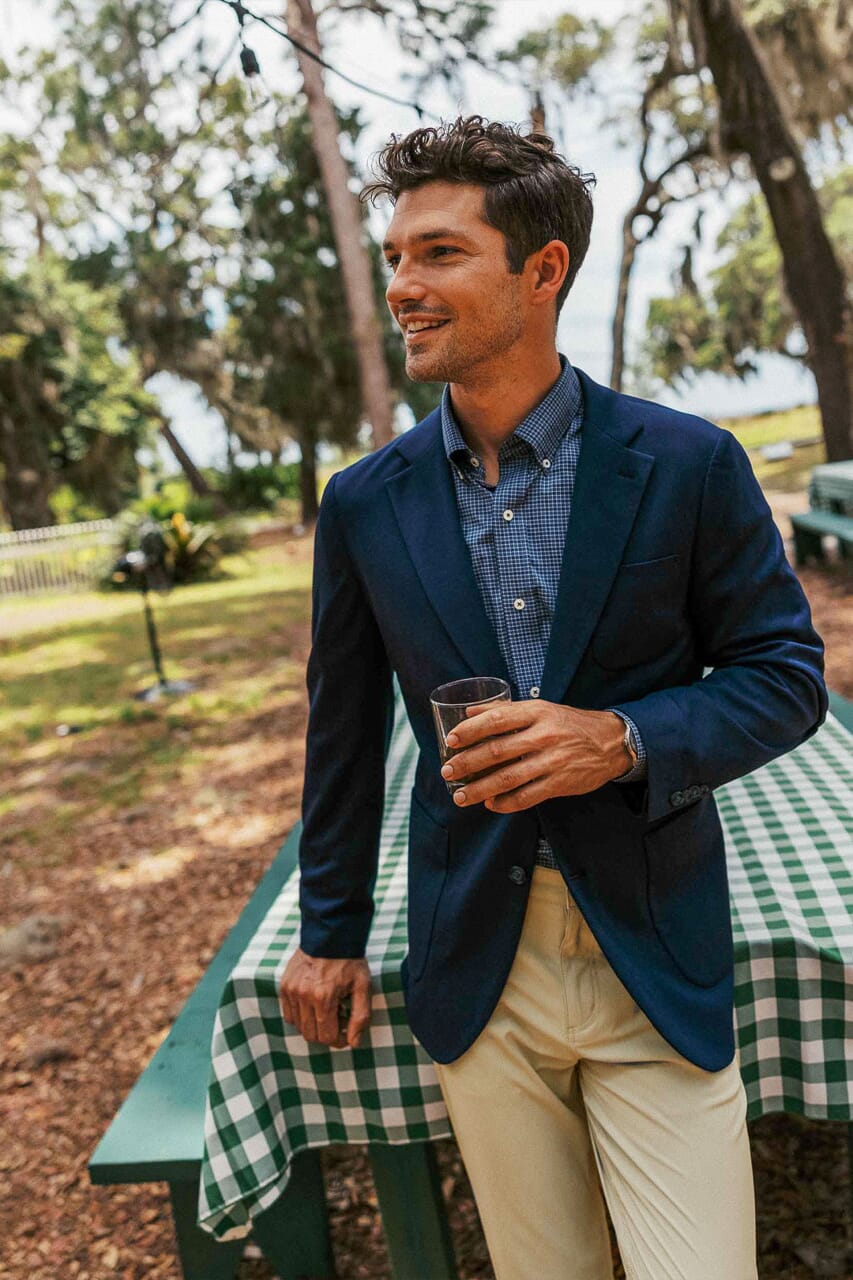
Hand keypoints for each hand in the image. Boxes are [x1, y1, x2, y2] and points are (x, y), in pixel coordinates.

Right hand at [279, 949, 372, 1049]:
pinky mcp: (284, 986)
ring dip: (314, 1026)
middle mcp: (303, 995)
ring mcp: (291, 990)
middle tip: (339, 1021)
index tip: (346, 1034)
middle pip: (310, 1035)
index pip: (326, 1037)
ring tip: (328, 1010)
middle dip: (326, 1035)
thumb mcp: (363, 987)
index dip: (338, 1041)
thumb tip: (354, 1042)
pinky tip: (314, 1006)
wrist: (331, 935)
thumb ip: (360, 1017)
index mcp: (323, 997)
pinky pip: (289, 1014)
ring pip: (298, 1026)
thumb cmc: (349, 961)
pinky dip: (301, 1017)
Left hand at [441, 700, 630, 812]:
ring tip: (461, 796)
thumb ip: (506, 711)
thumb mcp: (541, 708)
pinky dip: (505, 803)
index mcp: (537, 712)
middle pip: (497, 751)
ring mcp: (552, 761)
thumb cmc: (570, 723)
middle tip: (447, 772)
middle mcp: (544, 735)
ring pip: (508, 778)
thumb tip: (468, 712)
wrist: (611, 742)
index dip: (471, 730)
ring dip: (480, 789)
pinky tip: (491, 804)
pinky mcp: (560, 783)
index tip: (451, 740)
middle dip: (467, 763)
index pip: (496, 719)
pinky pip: (526, 796)